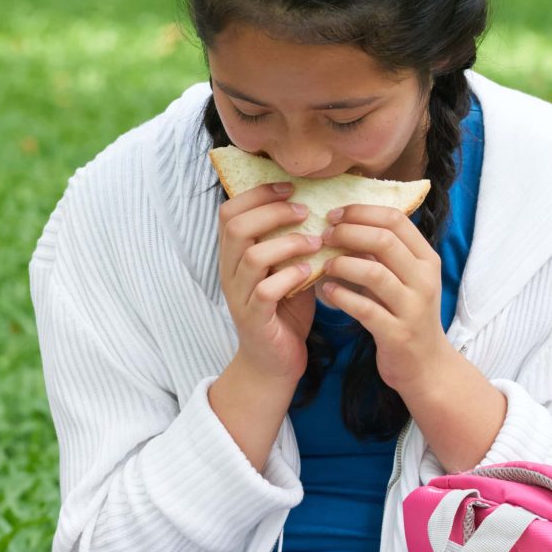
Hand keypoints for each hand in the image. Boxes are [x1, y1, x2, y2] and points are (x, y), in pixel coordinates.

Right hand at [215, 180, 319, 387]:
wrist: (273, 363)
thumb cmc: (284, 312)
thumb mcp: (287, 270)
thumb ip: (293, 243)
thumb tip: (322, 208)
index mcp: (234, 256)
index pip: (229, 211)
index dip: (258, 194)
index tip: (289, 188)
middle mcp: (230, 272)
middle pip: (236, 226)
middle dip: (273, 212)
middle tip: (304, 212)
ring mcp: (239, 296)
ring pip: (251, 255)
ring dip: (287, 242)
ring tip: (315, 243)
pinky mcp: (254, 318)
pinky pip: (266, 290)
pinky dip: (290, 276)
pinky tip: (310, 273)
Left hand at [316, 204, 454, 394]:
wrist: (426, 366)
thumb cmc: (406, 315)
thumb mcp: (402, 279)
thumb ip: (382, 254)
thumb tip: (344, 223)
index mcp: (426, 259)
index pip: (396, 219)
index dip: (362, 212)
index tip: (335, 214)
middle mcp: (424, 279)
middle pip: (384, 240)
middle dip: (348, 233)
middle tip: (323, 236)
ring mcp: (413, 308)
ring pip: (375, 273)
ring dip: (343, 264)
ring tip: (324, 265)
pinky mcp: (397, 334)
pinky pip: (365, 309)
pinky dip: (342, 297)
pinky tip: (326, 292)